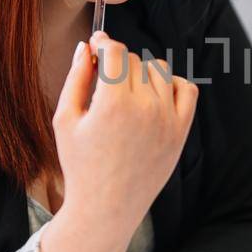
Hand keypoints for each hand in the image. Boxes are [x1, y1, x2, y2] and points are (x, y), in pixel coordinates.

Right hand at [40, 31, 196, 251]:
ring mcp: (168, 120)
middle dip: (116, 64)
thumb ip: (76, 78)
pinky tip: (153, 95)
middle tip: (102, 81)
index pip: (114, 51)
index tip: (95, 46)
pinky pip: (186, 89)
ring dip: (141, 73)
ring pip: (159, 71)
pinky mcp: (181, 132)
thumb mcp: (65, 120)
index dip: (102, 43)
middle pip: (134, 61)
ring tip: (124, 91)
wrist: (107, 208)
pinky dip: (171, 84)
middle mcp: (146, 108)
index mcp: (113, 103)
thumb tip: (84, 47)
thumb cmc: (80, 165)